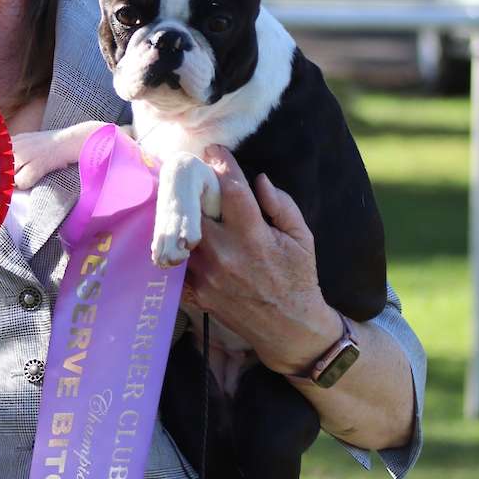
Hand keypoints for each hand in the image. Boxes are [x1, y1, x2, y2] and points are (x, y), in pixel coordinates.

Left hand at [181, 146, 341, 374]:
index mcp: (254, 236)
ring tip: (180, 200)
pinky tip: (177, 234)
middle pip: (195, 208)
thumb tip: (259, 179)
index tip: (214, 150)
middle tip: (190, 173)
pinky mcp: (196, 292)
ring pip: (180, 234)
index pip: (231, 189)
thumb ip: (282, 205)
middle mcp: (225, 253)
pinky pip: (177, 262)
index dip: (221, 164)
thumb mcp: (302, 238)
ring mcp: (206, 274)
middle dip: (193, 187)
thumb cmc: (298, 279)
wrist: (288, 328)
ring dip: (180, 216)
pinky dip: (176, 246)